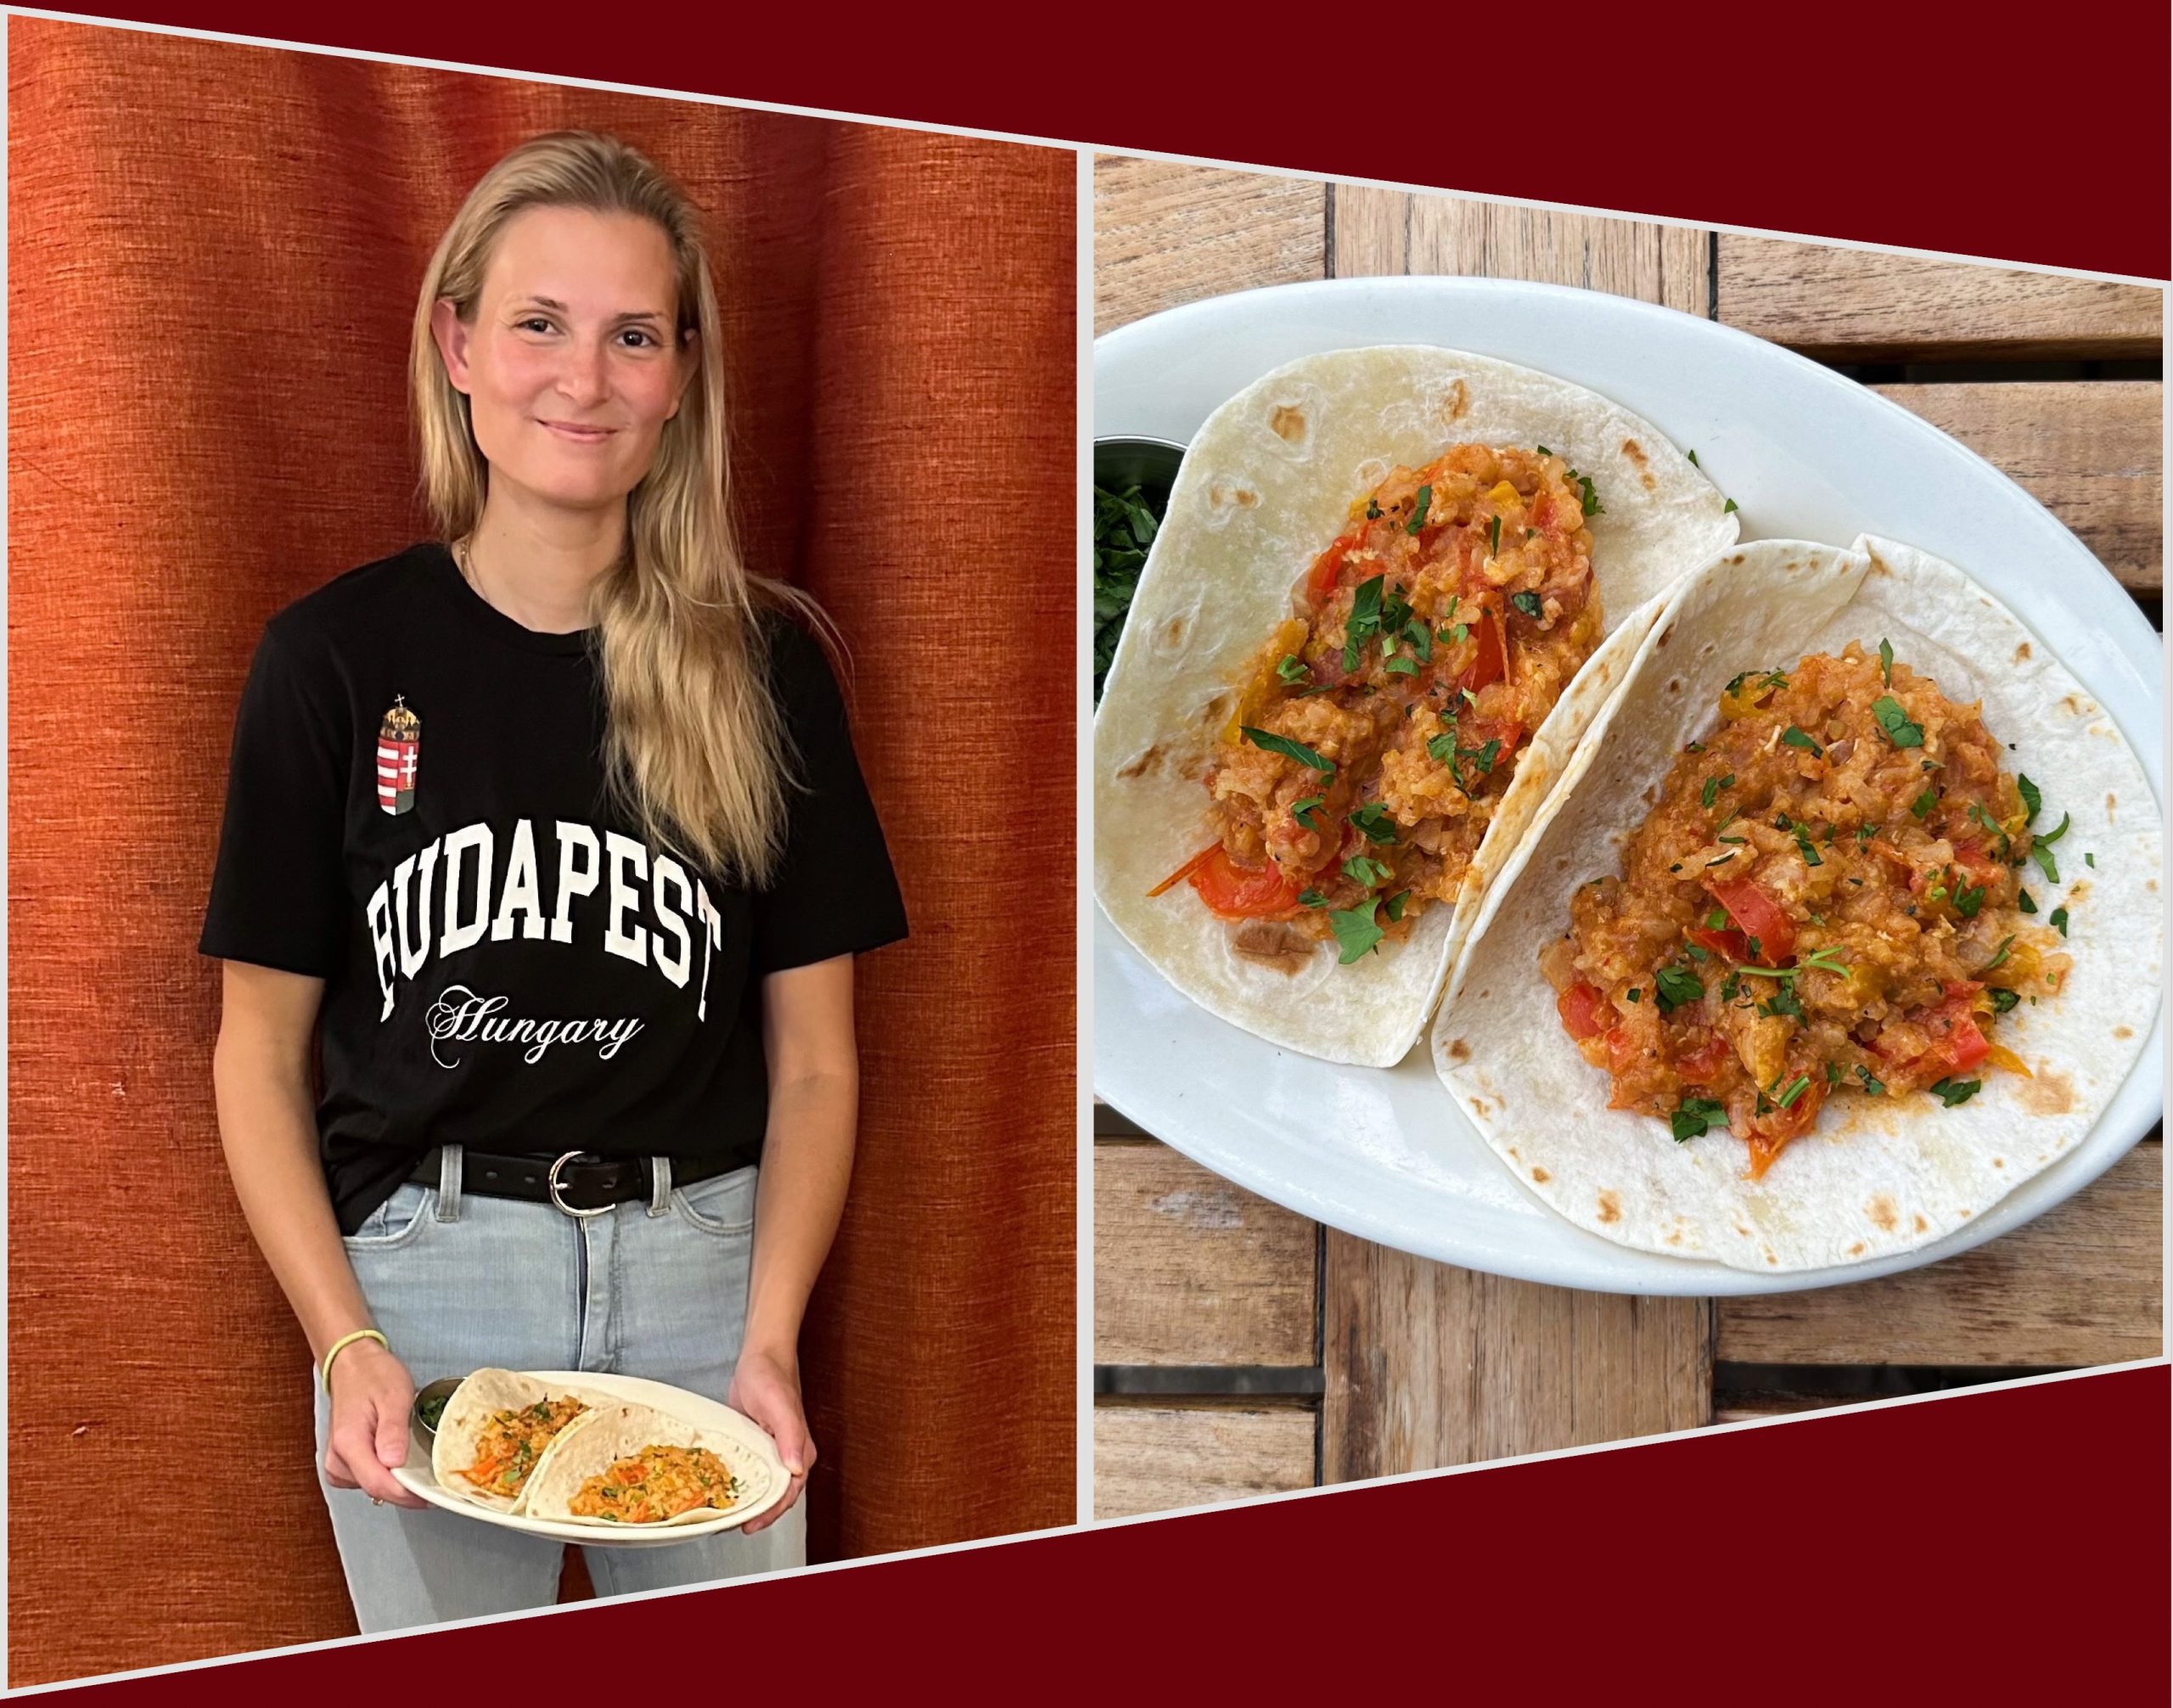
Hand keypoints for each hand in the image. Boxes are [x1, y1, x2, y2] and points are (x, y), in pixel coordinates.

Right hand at [323, 1339, 428, 1508]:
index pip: (378, 1484)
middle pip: (376, 1489)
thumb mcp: (394, 1396)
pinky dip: (387, 1476)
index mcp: (349, 1444)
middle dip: (407, 1490)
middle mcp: (337, 1460)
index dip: (407, 1494)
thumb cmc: (373, 1376)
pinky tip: (400, 1461)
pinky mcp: (342, 1464)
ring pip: (373, 1488)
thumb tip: (393, 1463)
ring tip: (418, 1464)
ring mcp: (337, 1464)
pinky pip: (368, 1480)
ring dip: (398, 1483)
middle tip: (436, 1479)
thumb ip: (393, 1431)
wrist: (352, 1365)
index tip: (433, 1493)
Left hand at [728, 1344, 812, 1534]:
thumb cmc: (772, 1376)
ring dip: (747, 1500)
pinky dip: (737, 1482)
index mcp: (800, 1451)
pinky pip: (749, 1469)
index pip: (788, 1492)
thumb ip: (790, 1436)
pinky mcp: (756, 1443)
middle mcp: (788, 1455)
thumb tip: (796, 1469)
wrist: (761, 1355)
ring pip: (761, 1484)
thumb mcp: (779, 1405)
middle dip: (757, 1512)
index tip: (750, 1525)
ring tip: (723, 1514)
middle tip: (732, 1525)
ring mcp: (771, 1450)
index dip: (770, 1512)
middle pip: (775, 1494)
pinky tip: (720, 1488)